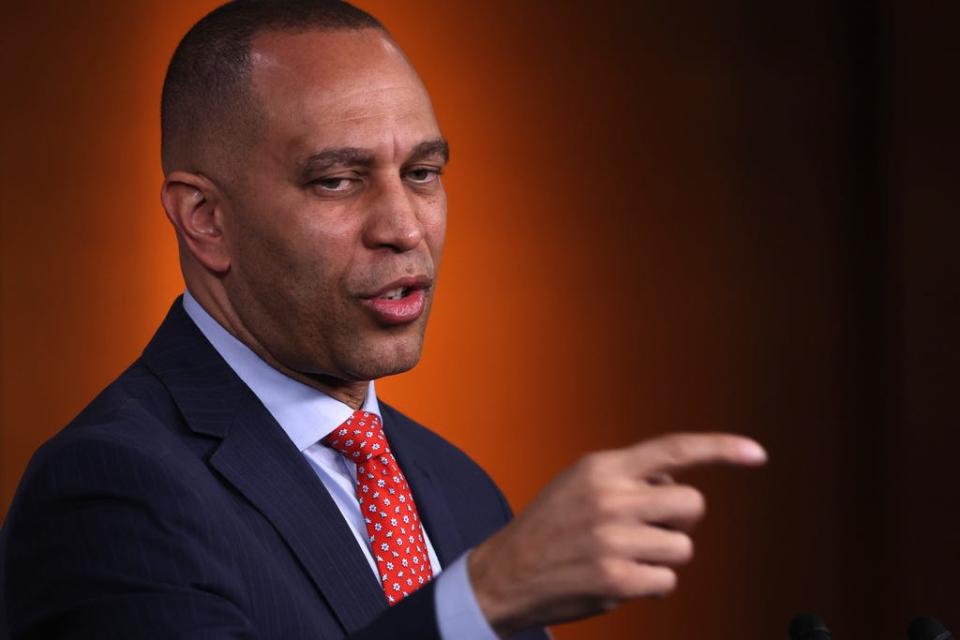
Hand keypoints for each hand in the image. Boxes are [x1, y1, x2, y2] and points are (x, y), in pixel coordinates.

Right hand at [467, 433, 766, 635]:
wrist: (504, 573)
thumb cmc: (549, 528)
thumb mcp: (580, 483)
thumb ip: (627, 477)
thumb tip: (678, 483)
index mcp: (602, 468)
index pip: (673, 449)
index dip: (720, 449)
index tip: (757, 454)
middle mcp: (611, 498)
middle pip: (692, 505)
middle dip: (680, 521)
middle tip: (649, 530)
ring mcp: (614, 540)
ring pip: (682, 548)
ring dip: (662, 556)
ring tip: (624, 555)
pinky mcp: (617, 579)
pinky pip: (667, 581)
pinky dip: (650, 584)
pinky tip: (618, 578)